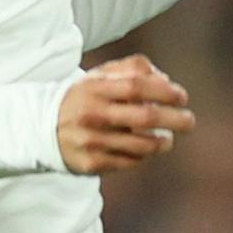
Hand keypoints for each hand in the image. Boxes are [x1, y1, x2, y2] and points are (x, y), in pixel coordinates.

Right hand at [56, 56, 194, 173]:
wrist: (42, 128)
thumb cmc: (85, 98)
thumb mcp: (100, 76)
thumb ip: (132, 69)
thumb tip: (165, 79)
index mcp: (95, 89)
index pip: (138, 87)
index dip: (166, 92)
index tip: (182, 97)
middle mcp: (92, 115)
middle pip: (146, 118)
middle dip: (175, 119)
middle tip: (189, 121)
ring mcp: (91, 141)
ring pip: (142, 145)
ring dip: (163, 143)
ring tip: (168, 140)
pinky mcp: (91, 164)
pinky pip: (130, 162)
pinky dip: (143, 156)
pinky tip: (145, 150)